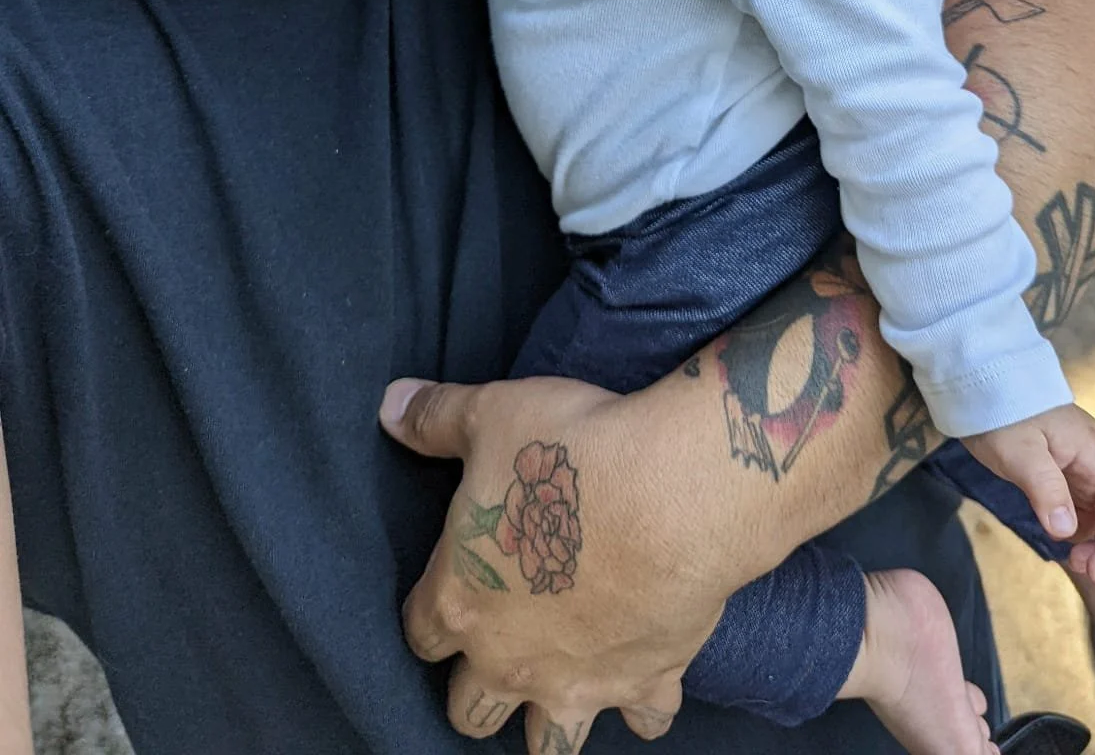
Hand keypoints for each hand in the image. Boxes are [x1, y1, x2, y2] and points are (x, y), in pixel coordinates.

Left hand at [380, 372, 728, 751]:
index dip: (428, 614)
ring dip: (548, 725)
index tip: (446, 590)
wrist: (672, 493)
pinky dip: (644, 704)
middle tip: (495, 649)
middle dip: (474, 690)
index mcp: (463, 601)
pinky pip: (645, 720)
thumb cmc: (572, 453)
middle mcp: (512, 660)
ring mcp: (581, 681)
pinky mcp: (647, 681)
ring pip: (549, 745)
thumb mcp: (491, 415)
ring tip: (556, 694)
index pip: (420, 633)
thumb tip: (391, 406)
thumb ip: (436, 418)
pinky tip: (644, 678)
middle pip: (469, 709)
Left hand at [964, 404, 1094, 580]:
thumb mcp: (1018, 452)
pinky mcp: (1064, 481)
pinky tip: (1067, 548)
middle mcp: (1094, 462)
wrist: (980, 391)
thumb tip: (1066, 532)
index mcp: (1093, 451)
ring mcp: (1081, 472)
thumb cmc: (1000, 412)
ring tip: (1077, 564)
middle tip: (1089, 571)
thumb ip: (1044, 489)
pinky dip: (1085, 537)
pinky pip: (1088, 515)